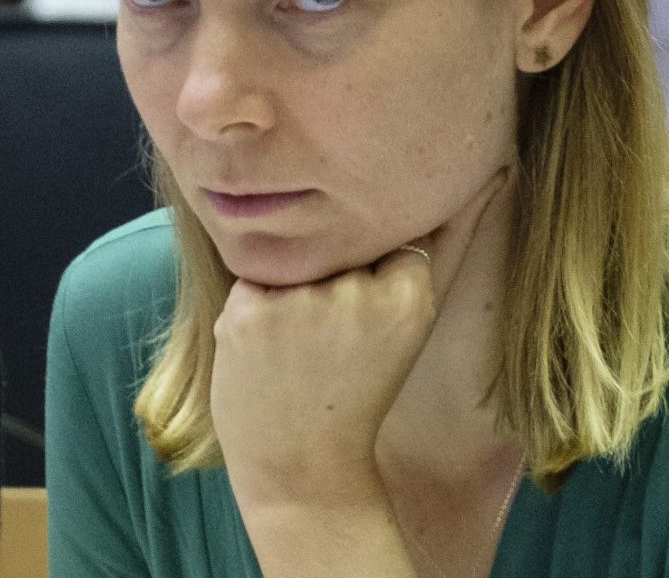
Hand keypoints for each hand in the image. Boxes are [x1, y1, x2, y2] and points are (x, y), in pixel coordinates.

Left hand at [210, 243, 436, 513]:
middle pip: (337, 247)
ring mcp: (301, 300)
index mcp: (408, 298)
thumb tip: (419, 199)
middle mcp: (358, 292)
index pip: (390, 238)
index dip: (374, 269)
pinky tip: (267, 351)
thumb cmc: (351, 398)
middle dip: (329, 279)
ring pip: (293, 259)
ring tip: (296, 350)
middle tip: (327, 343)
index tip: (365, 312)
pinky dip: (254, 306)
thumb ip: (406, 272)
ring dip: (289, 290)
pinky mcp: (249, 311)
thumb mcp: (403, 335)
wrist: (302, 468)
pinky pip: (252, 278)